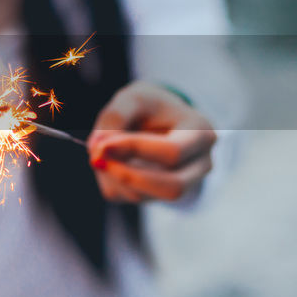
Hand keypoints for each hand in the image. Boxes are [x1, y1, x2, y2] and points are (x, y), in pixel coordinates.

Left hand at [87, 81, 216, 203]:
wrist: (158, 118)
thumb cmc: (149, 106)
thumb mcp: (133, 98)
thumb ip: (115, 117)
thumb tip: (97, 150)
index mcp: (201, 133)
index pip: (173, 151)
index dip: (135, 150)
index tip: (102, 144)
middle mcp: (201, 164)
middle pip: (172, 186)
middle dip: (128, 176)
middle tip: (96, 159)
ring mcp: (185, 185)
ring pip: (147, 197)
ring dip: (114, 177)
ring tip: (100, 151)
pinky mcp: (161, 196)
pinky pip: (132, 198)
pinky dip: (112, 181)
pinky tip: (110, 160)